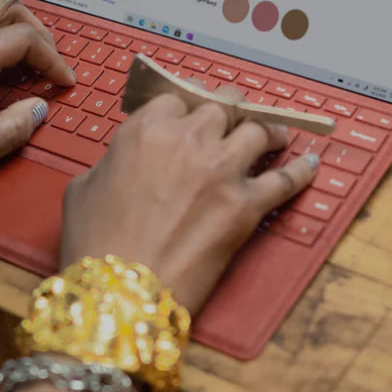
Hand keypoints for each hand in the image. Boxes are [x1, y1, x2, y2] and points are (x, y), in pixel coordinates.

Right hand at [60, 89, 318, 313]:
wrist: (120, 294)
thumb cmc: (93, 244)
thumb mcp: (82, 189)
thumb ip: (112, 162)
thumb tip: (126, 163)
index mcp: (145, 130)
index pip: (177, 98)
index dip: (185, 106)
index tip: (191, 115)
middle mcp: (187, 140)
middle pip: (223, 105)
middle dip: (229, 109)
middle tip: (233, 118)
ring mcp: (221, 171)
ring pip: (259, 130)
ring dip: (266, 130)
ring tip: (272, 134)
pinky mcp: (246, 206)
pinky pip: (285, 180)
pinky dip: (300, 170)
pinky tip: (309, 163)